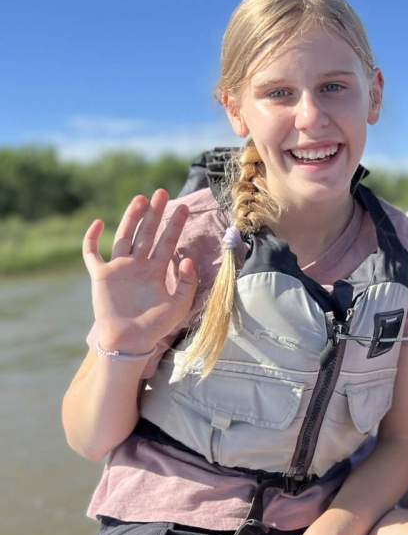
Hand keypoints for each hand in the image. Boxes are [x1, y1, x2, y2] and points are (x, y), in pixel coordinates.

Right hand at [82, 189, 196, 352]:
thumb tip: (188, 258)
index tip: (185, 208)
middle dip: (155, 213)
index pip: (168, 242)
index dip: (175, 225)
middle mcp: (138, 265)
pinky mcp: (101, 275)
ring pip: (124, 237)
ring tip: (141, 199)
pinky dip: (92, 238)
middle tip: (163, 193)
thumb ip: (188, 283)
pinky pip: (92, 254)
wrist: (131, 342)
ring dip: (131, 218)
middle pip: (147, 233)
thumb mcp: (180, 305)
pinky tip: (99, 223)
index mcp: (157, 271)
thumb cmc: (156, 326)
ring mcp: (119, 268)